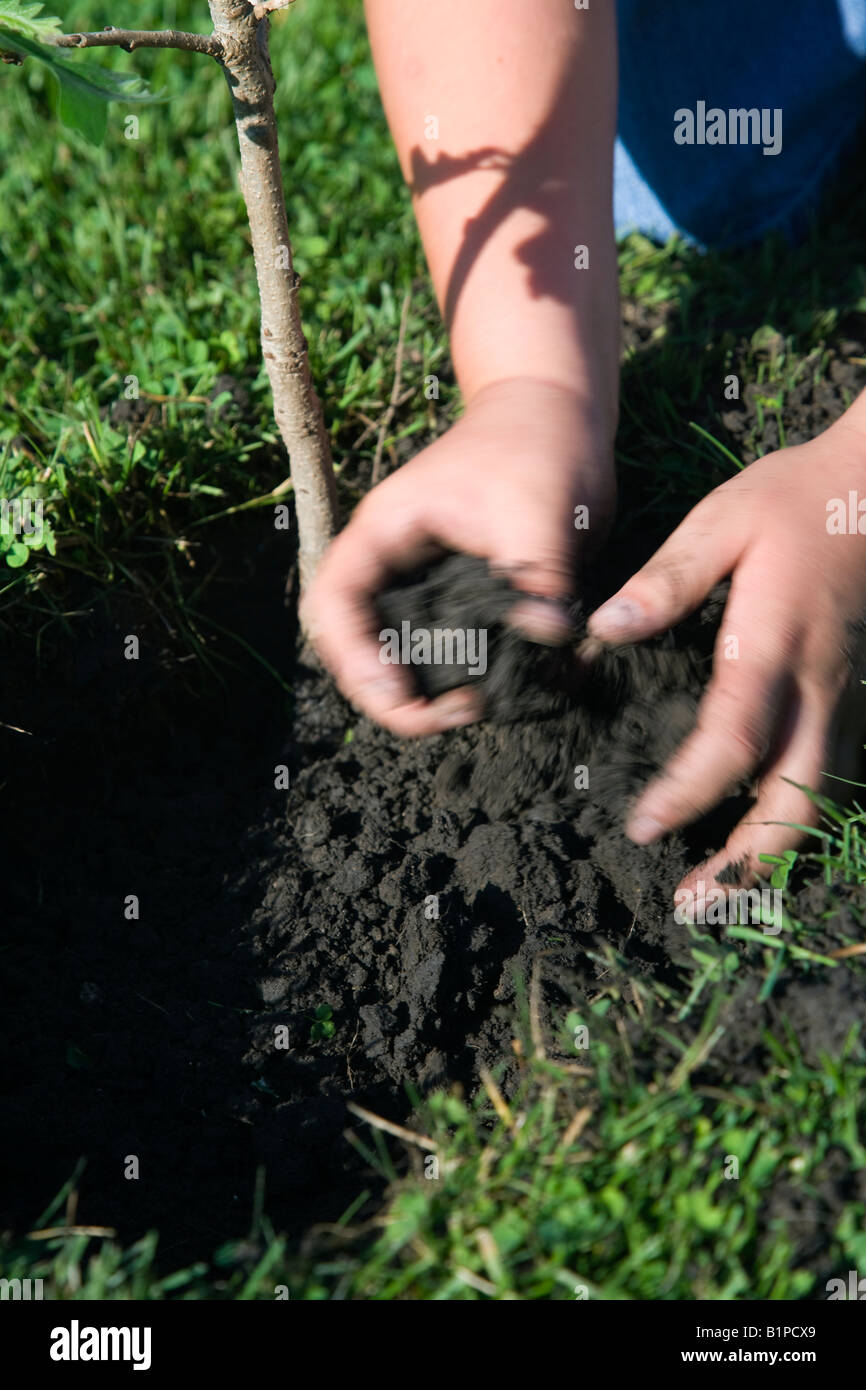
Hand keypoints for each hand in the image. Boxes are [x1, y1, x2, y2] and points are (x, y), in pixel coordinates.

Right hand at [303, 376, 614, 735]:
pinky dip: (463, 678)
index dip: (354, 657)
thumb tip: (549, 639)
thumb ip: (539, 575)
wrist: (560, 412)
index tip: (400, 693)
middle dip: (390, 694)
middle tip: (451, 716)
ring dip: (424, 695)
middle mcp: (394, 565)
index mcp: (385, 534)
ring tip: (474, 709)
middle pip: (356, 645)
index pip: (335, 604)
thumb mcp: (538, 507)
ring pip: (399, 656)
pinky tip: (499, 692)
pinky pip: (446, 651)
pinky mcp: (463, 600)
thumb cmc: (535, 442)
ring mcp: (426, 585)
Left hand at [588, 418, 865, 898]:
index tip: (644, 826)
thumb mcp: (723, 521)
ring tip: (728, 893)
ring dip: (777, 855)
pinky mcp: (862, 695)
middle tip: (694, 905)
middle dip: (746, 865)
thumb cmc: (799, 498)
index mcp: (774, 648)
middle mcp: (820, 687)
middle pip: (795, 802)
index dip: (688, 793)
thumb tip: (602, 630)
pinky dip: (804, 820)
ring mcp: (851, 697)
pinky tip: (769, 837)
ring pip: (825, 800)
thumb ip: (665, 581)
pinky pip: (839, 775)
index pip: (732, 742)